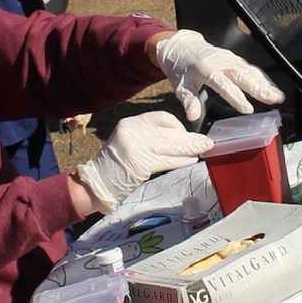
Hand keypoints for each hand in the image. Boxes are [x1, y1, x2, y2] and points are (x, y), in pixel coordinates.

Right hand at [74, 110, 212, 212]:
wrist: (95, 184)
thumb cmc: (114, 168)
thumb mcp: (128, 144)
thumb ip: (149, 138)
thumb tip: (180, 140)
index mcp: (129, 123)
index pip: (161, 118)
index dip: (179, 126)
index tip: (188, 134)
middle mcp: (132, 130)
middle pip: (170, 131)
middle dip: (190, 138)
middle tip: (206, 142)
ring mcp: (135, 145)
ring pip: (171, 145)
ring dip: (191, 149)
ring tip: (203, 150)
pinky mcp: (140, 162)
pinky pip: (168, 160)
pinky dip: (182, 161)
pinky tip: (191, 161)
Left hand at [151, 30, 284, 122]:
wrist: (182, 46)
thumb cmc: (180, 67)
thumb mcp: (180, 85)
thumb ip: (189, 101)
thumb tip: (192, 117)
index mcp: (206, 69)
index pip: (224, 85)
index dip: (236, 97)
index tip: (248, 109)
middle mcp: (221, 62)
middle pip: (243, 75)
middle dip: (260, 88)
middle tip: (274, 100)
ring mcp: (230, 59)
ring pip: (251, 71)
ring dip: (266, 83)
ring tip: (278, 96)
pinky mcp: (234, 58)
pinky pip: (251, 68)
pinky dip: (263, 78)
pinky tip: (271, 87)